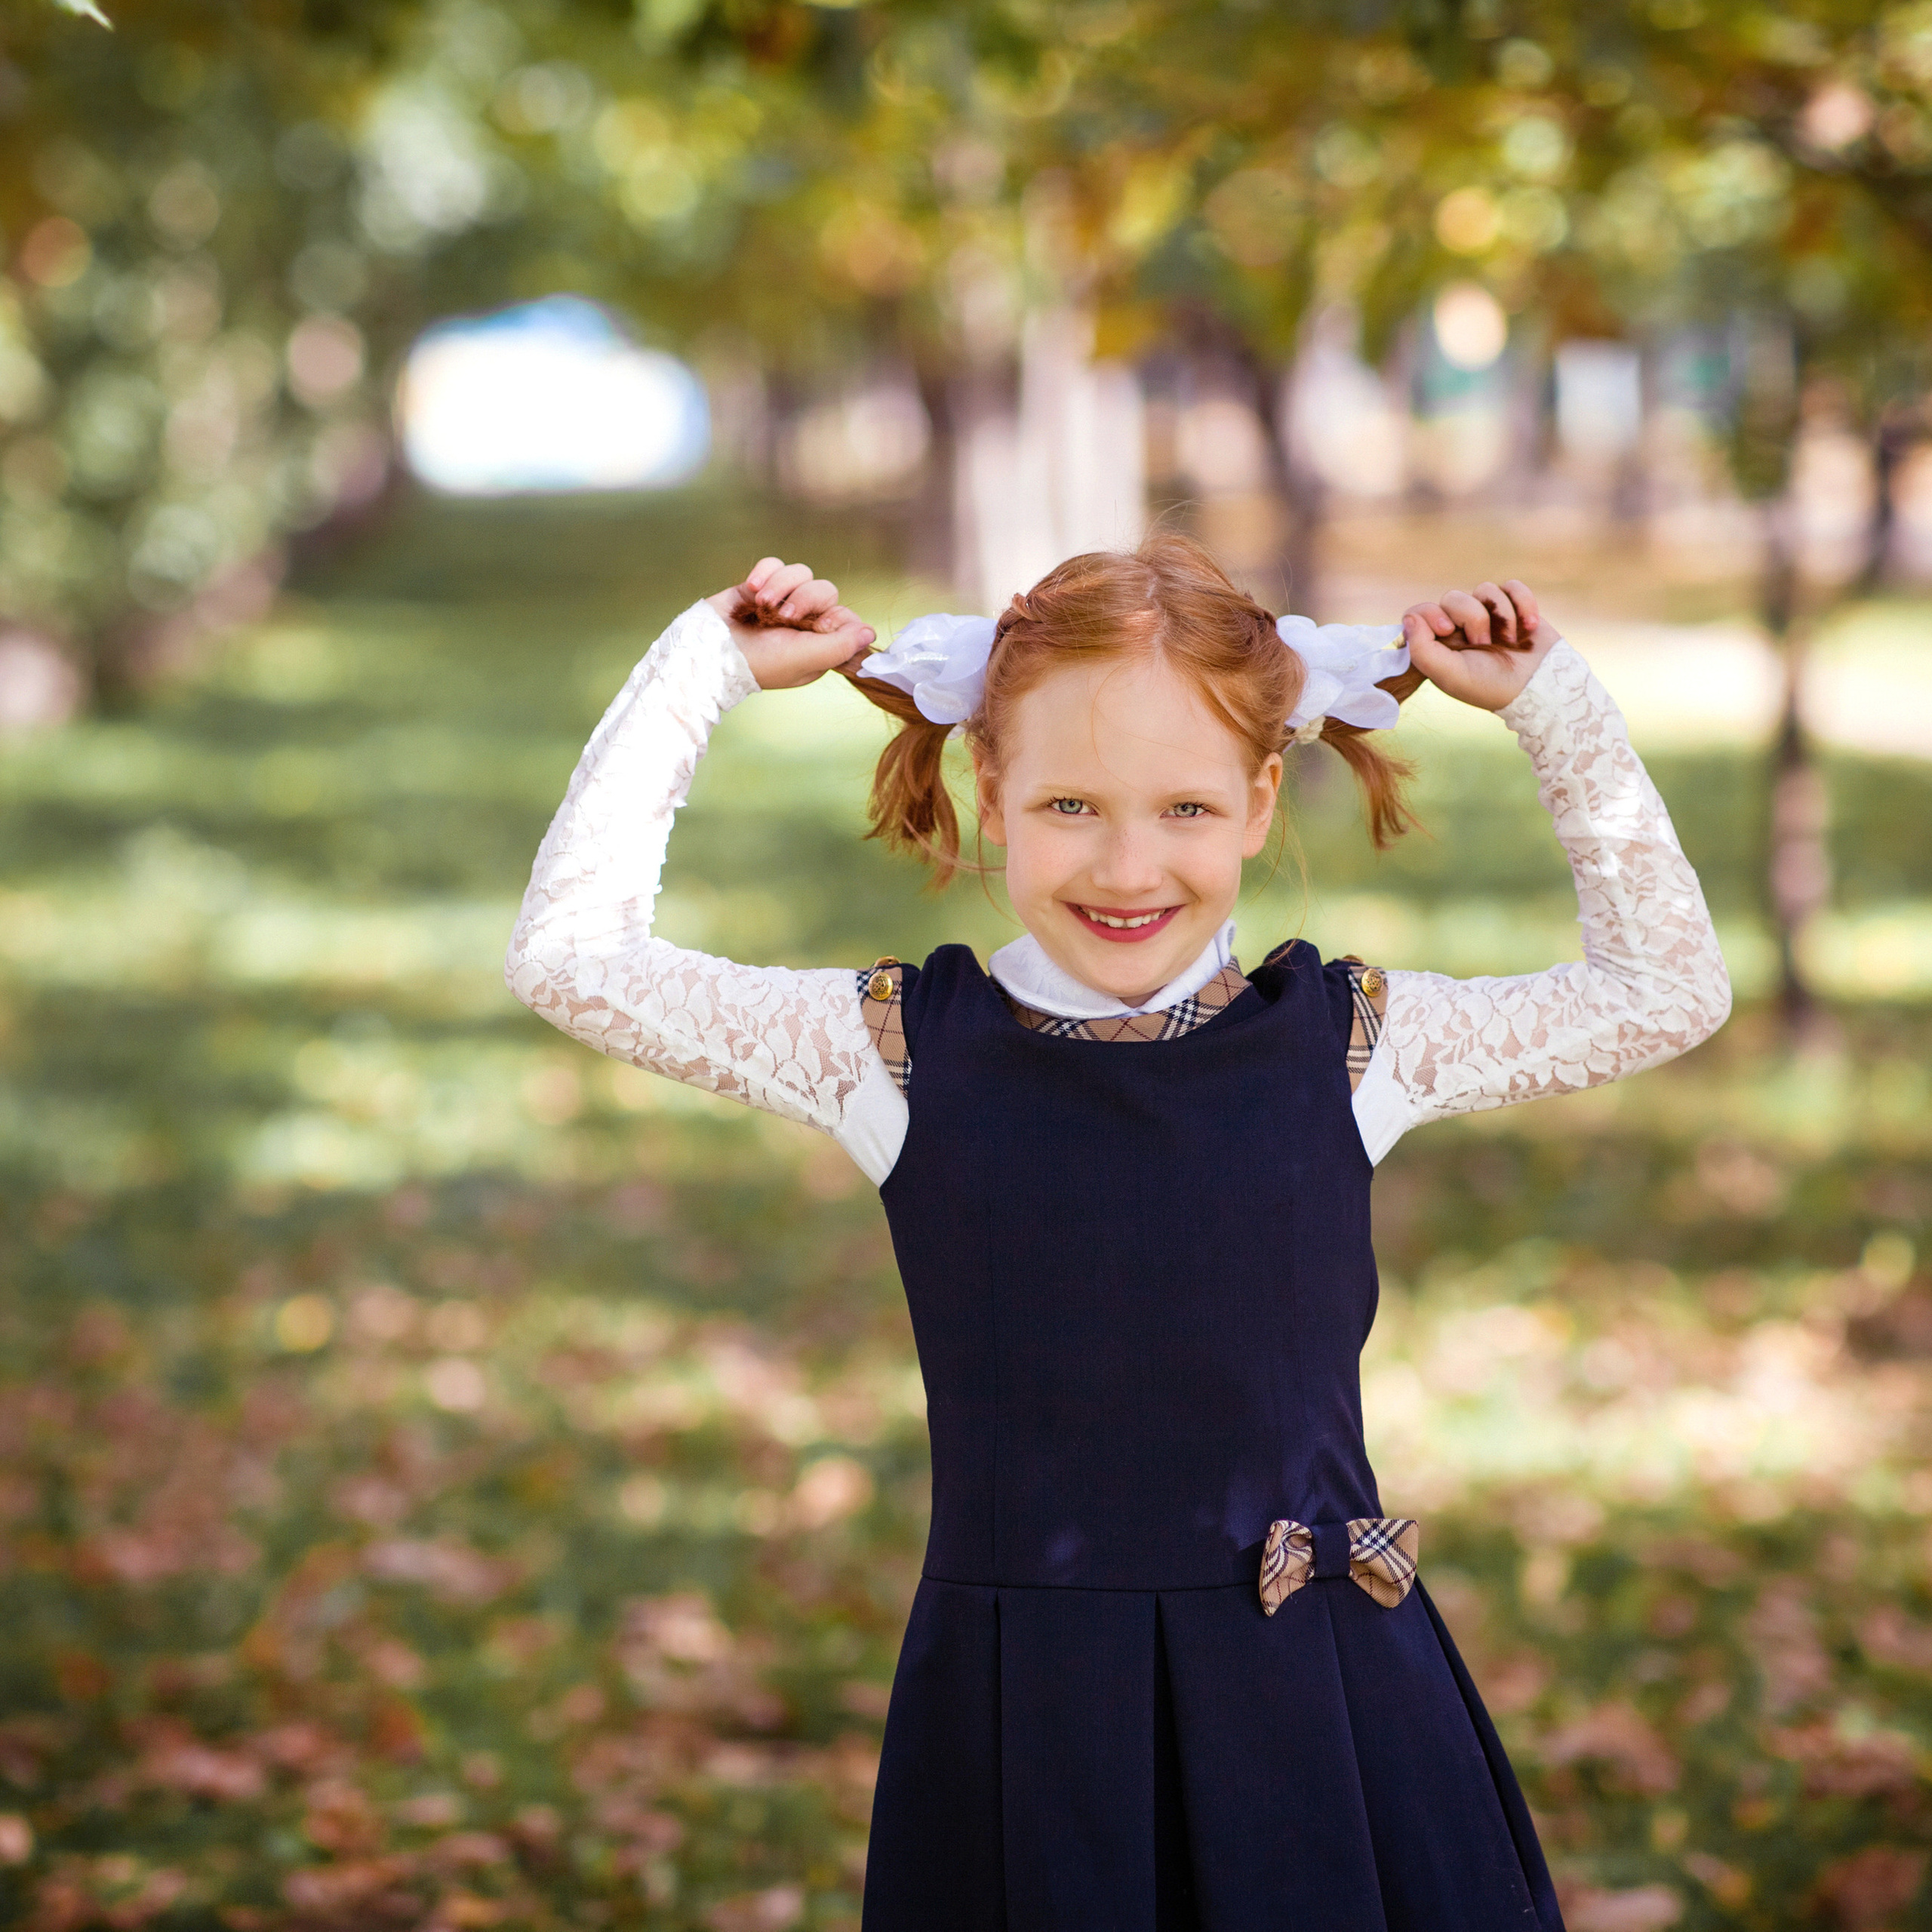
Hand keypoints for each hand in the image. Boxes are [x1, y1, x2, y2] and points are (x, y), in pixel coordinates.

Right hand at [706, 557, 876, 690]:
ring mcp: (782, 601)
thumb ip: (839, 646)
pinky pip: (776, 564)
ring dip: (782, 585)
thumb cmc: (758, 663)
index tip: (821, 626)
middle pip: (826, 590)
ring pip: (801, 573)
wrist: (709, 651)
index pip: (846, 619)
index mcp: (819, 644)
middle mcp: (804, 621)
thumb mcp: (805, 660)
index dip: (838, 617)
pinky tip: (752, 589)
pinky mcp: (761, 585)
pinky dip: (765, 572)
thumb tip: (869, 632)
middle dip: (806, 599)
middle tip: (785, 617)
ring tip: (763, 604)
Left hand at [1400, 580, 1558, 712]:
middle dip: (1473, 619)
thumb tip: (1409, 618)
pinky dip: (1524, 603)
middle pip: (1453, 597)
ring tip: (1509, 642)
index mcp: (1439, 643)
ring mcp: (1488, 614)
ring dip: (1502, 616)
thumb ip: (1422, 651)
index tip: (1446, 630)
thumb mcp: (1450, 675)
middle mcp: (1460, 626)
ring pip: (1485, 589)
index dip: (1431, 614)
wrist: (1538, 686)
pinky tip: (1530, 626)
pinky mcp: (1514, 606)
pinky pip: (1513, 586)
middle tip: (1485, 644)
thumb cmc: (1490, 685)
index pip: (1420, 612)